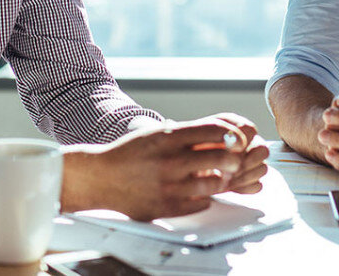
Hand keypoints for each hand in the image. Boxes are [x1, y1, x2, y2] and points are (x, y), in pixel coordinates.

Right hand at [72, 118, 248, 220]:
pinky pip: (201, 204)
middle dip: (233, 160)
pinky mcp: (166, 207)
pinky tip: (193, 192)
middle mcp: (169, 161)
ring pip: (214, 184)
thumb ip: (188, 135)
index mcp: (168, 138)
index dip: (233, 135)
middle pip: (220, 158)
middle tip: (234, 161)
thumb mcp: (157, 135)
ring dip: (218, 181)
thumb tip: (226, 134)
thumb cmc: (132, 153)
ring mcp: (168, 186)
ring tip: (211, 177)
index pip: (214, 130)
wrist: (100, 177)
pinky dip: (202, 198)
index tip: (238, 140)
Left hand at [193, 113, 269, 194]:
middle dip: (246, 162)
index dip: (242, 141)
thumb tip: (233, 145)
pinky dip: (245, 188)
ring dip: (245, 176)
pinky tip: (231, 187)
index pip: (250, 130)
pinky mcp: (248, 180)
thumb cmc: (190, 150)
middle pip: (262, 151)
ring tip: (227, 180)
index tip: (229, 150)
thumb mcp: (199, 139)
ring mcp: (250, 162)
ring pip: (262, 168)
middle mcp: (247, 143)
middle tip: (228, 170)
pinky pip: (257, 185)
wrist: (185, 168)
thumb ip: (218, 136)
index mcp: (236, 126)